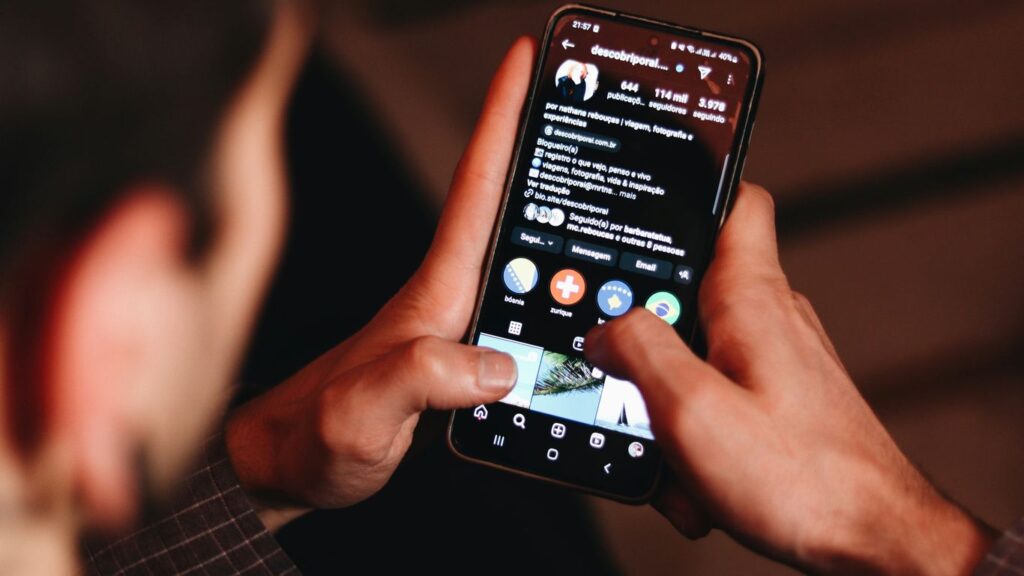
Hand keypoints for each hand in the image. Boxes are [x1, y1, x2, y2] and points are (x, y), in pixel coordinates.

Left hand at [223, 37, 536, 530]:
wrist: (291, 466)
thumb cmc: (314, 436)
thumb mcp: (362, 414)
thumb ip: (421, 381)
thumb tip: (497, 365)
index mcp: (432, 297)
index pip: (474, 192)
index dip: (499, 122)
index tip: (522, 64)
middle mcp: (445, 300)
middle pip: (505, 208)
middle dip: (540, 143)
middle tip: (581, 99)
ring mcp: (452, 326)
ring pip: (517, 260)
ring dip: (555, 215)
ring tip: (596, 178)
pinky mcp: (458, 357)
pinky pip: (516, 310)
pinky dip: (549, 290)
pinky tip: (573, 298)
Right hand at [584, 183, 995, 573]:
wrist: (876, 542)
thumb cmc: (804, 479)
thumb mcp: (691, 410)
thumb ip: (639, 351)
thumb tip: (604, 328)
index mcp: (751, 299)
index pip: (736, 201)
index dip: (691, 191)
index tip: (646, 205)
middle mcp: (769, 318)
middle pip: (687, 292)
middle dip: (645, 342)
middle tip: (629, 382)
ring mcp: (776, 359)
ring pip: (694, 357)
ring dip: (668, 405)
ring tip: (674, 455)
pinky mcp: (779, 398)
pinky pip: (715, 397)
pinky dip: (695, 434)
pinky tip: (698, 480)